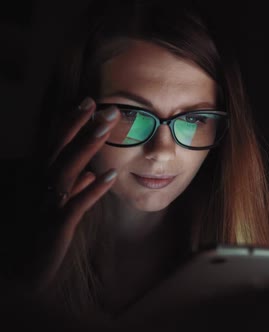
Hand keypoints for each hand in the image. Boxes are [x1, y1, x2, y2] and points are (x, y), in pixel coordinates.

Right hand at [32, 97, 120, 291]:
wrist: (23, 275)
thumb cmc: (41, 239)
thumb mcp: (57, 209)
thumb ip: (74, 190)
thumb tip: (91, 174)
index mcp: (37, 181)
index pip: (54, 145)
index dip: (70, 123)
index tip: (89, 102)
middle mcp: (37, 189)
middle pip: (58, 151)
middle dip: (79, 126)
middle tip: (103, 106)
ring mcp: (45, 207)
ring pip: (65, 171)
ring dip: (86, 147)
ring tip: (106, 128)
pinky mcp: (54, 228)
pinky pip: (74, 206)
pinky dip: (92, 191)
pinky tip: (109, 177)